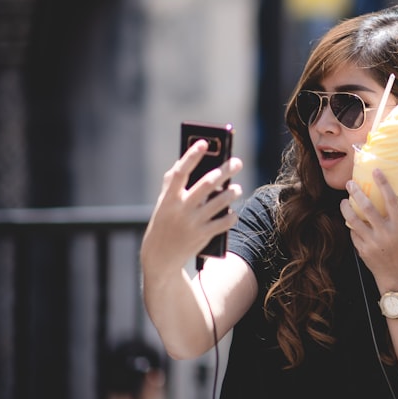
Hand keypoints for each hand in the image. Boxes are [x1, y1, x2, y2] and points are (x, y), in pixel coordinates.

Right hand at [141, 140, 242, 273]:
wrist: (160, 256)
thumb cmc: (165, 221)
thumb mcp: (164, 202)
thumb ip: (173, 182)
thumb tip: (188, 159)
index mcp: (169, 197)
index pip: (181, 172)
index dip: (191, 156)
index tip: (204, 142)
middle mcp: (181, 209)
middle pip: (207, 184)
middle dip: (224, 171)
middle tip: (237, 162)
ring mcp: (193, 223)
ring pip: (220, 202)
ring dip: (232, 193)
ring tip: (237, 188)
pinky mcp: (203, 236)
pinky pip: (224, 223)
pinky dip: (231, 216)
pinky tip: (233, 212)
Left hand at [341, 169, 397, 288]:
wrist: (395, 272)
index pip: (391, 200)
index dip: (383, 184)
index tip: (376, 171)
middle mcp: (386, 232)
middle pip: (368, 208)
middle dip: (356, 193)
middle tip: (349, 183)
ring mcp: (373, 242)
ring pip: (354, 220)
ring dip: (346, 208)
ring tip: (344, 201)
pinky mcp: (362, 249)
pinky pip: (353, 232)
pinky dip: (351, 225)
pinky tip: (351, 221)